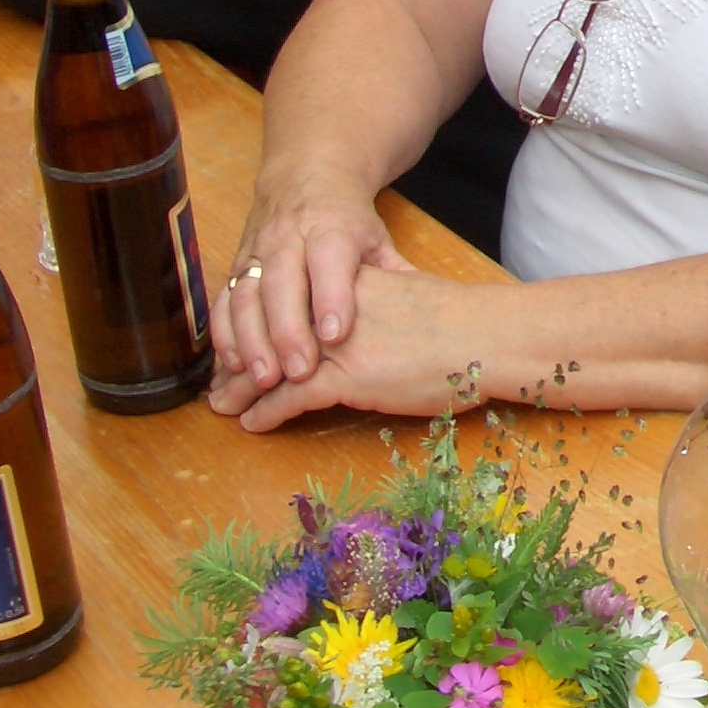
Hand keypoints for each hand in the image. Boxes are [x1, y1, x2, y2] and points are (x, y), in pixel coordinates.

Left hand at [210, 262, 496, 430]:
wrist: (488, 336)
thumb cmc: (464, 324)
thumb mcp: (415, 298)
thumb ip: (387, 304)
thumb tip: (384, 319)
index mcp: (354, 284)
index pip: (291, 304)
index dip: (263, 328)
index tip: (246, 346)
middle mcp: (336, 309)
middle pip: (271, 332)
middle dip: (242, 359)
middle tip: (219, 381)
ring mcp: (339, 343)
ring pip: (271, 366)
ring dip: (243, 389)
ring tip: (224, 406)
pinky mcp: (347, 378)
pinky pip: (290, 398)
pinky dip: (267, 412)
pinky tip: (253, 423)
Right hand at [213, 161, 407, 394]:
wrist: (306, 175)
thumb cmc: (348, 219)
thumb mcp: (377, 238)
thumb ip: (395, 275)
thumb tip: (430, 311)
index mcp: (332, 227)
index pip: (329, 260)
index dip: (331, 296)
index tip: (336, 335)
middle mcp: (289, 236)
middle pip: (282, 282)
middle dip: (287, 329)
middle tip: (298, 372)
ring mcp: (257, 250)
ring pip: (246, 294)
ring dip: (251, 338)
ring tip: (263, 379)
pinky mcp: (235, 264)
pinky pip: (222, 300)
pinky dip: (223, 333)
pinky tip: (231, 365)